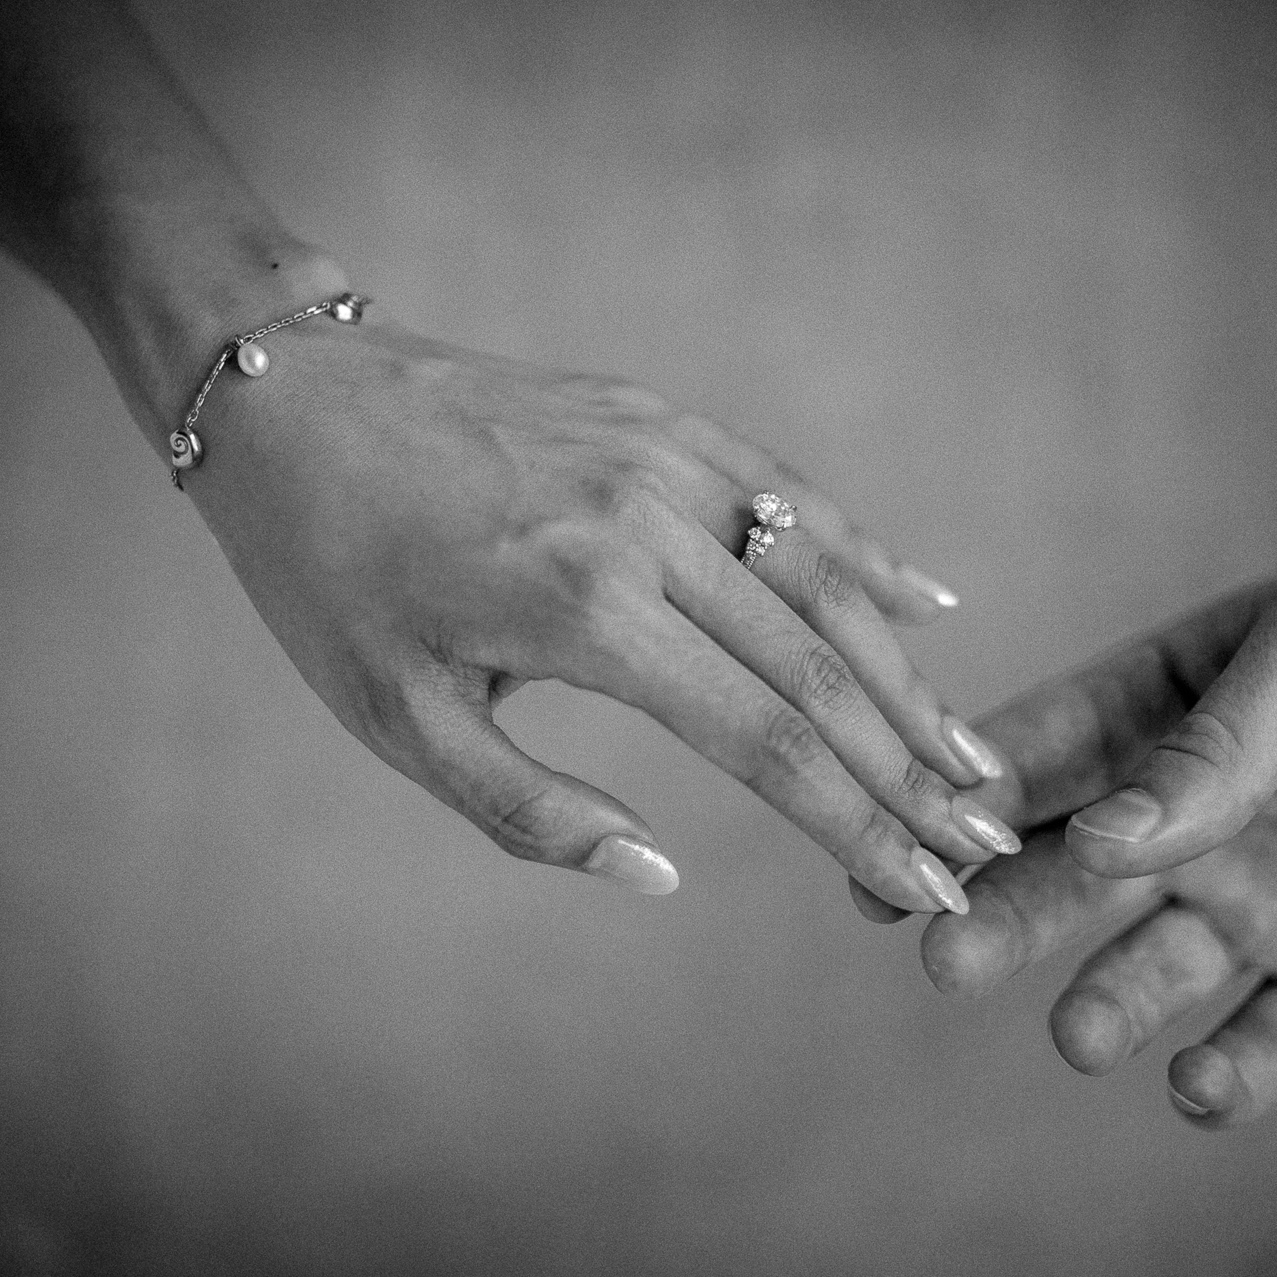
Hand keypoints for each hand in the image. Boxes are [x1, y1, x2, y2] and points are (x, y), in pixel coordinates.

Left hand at [178, 311, 1018, 909]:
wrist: (293, 395)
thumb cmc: (332, 577)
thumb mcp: (399, 718)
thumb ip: (532, 810)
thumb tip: (660, 874)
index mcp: (583, 612)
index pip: (764, 742)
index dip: (857, 822)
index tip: (929, 881)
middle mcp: (647, 525)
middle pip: (819, 667)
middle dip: (909, 766)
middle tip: (983, 836)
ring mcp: (666, 458)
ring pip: (824, 581)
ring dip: (907, 676)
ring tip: (970, 755)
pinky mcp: (664, 420)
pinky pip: (791, 495)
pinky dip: (865, 556)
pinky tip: (928, 606)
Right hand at [915, 509, 1276, 1122]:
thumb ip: (1222, 746)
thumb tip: (1107, 838)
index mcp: (1165, 706)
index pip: (1038, 754)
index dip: (961, 800)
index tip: (890, 845)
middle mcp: (1194, 813)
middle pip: (1071, 874)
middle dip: (1005, 914)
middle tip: (942, 955)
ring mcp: (1266, 896)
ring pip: (1155, 967)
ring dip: (1109, 1004)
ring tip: (1080, 1034)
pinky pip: (1275, 1038)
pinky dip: (1234, 1074)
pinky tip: (1201, 1088)